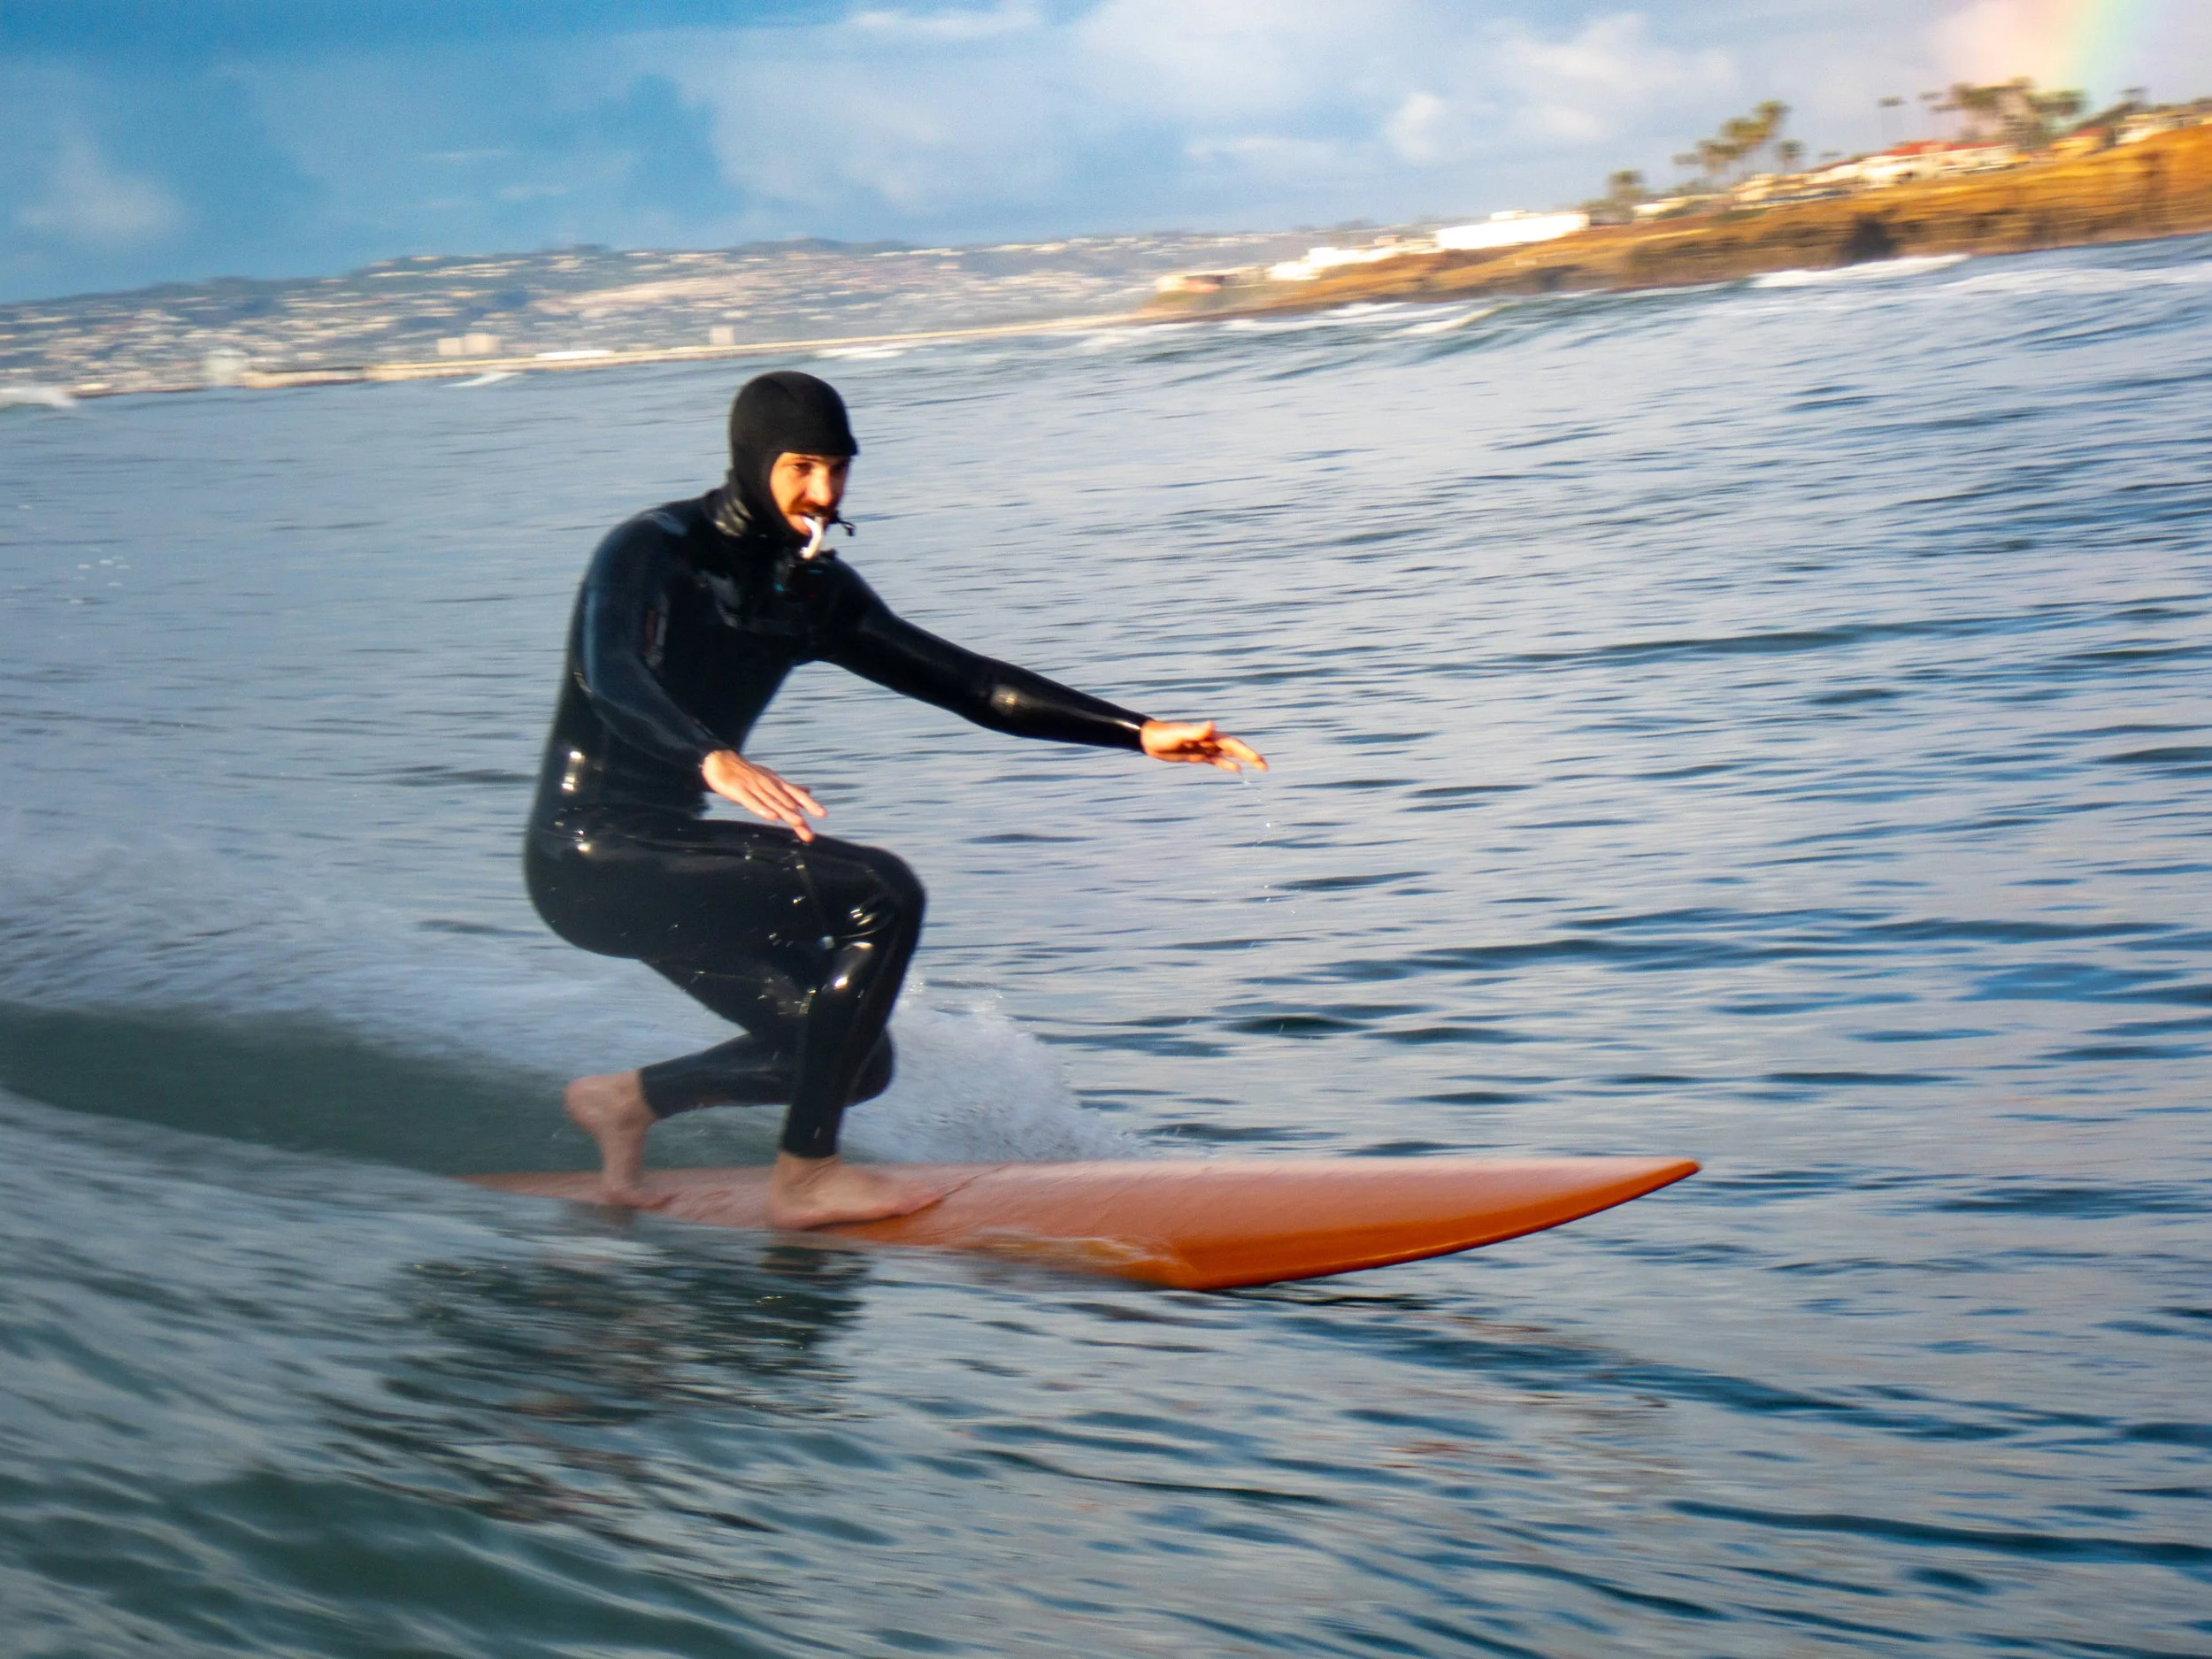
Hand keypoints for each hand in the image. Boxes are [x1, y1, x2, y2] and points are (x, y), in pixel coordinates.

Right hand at [702, 749, 824, 839]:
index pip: (797, 795)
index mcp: (777, 783)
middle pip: (786, 803)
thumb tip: (809, 791)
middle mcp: (768, 785)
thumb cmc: (749, 773)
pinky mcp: (739, 791)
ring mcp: (754, 787)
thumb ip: (790, 789)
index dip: (810, 804)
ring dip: (786, 813)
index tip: (823, 814)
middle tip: (810, 833)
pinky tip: (771, 817)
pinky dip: (762, 809)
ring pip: (772, 802)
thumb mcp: (772, 779)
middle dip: (799, 818)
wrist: (721, 760)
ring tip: (798, 822)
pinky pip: (751, 802)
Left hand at [1139, 720, 1267, 772]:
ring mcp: (1205, 748)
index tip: (1259, 761)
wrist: (1150, 739)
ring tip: (1258, 767)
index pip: (1232, 745)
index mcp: (1209, 736)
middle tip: (1266, 767)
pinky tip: (1236, 770)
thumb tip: (1212, 724)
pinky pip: (1217, 760)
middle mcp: (1210, 740)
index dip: (1247, 753)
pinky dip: (1227, 764)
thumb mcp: (1179, 734)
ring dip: (1243, 760)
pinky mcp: (1198, 755)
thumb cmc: (1163, 736)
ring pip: (1229, 754)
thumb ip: (1196, 730)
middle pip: (1235, 749)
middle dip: (1251, 757)